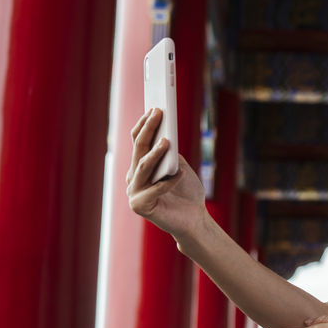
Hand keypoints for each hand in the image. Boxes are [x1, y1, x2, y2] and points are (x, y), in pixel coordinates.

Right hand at [126, 107, 205, 240]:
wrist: (194, 219)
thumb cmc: (187, 192)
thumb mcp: (180, 167)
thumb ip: (171, 154)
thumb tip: (166, 135)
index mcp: (140, 167)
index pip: (138, 142)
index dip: (144, 124)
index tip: (154, 108)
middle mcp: (133, 178)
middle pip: (139, 150)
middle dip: (148, 130)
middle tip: (158, 113)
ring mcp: (134, 192)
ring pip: (143, 167)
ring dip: (155, 153)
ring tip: (167, 141)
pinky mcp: (140, 206)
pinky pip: (155, 189)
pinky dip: (169, 181)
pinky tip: (181, 173)